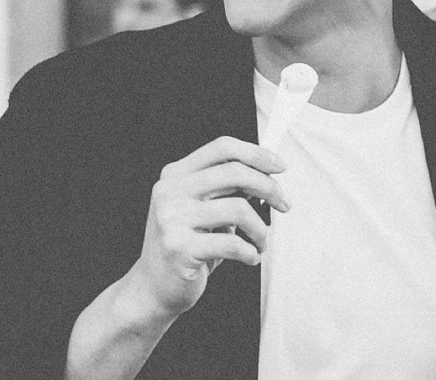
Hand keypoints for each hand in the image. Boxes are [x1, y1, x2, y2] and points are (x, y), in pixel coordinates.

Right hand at [130, 136, 289, 318]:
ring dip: (261, 228)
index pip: (222, 147)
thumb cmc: (185, 245)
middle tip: (283, 203)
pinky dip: (251, 252)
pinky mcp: (180, 249)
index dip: (255, 153)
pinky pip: (232, 244)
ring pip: (238, 209)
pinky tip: (249, 257)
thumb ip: (225, 188)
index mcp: (175, 174)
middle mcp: (170, 191)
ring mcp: (172, 219)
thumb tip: (266, 173)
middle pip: (233, 172)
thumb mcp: (201, 207)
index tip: (279, 166)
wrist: (152, 287)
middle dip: (269, 186)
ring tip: (260, 241)